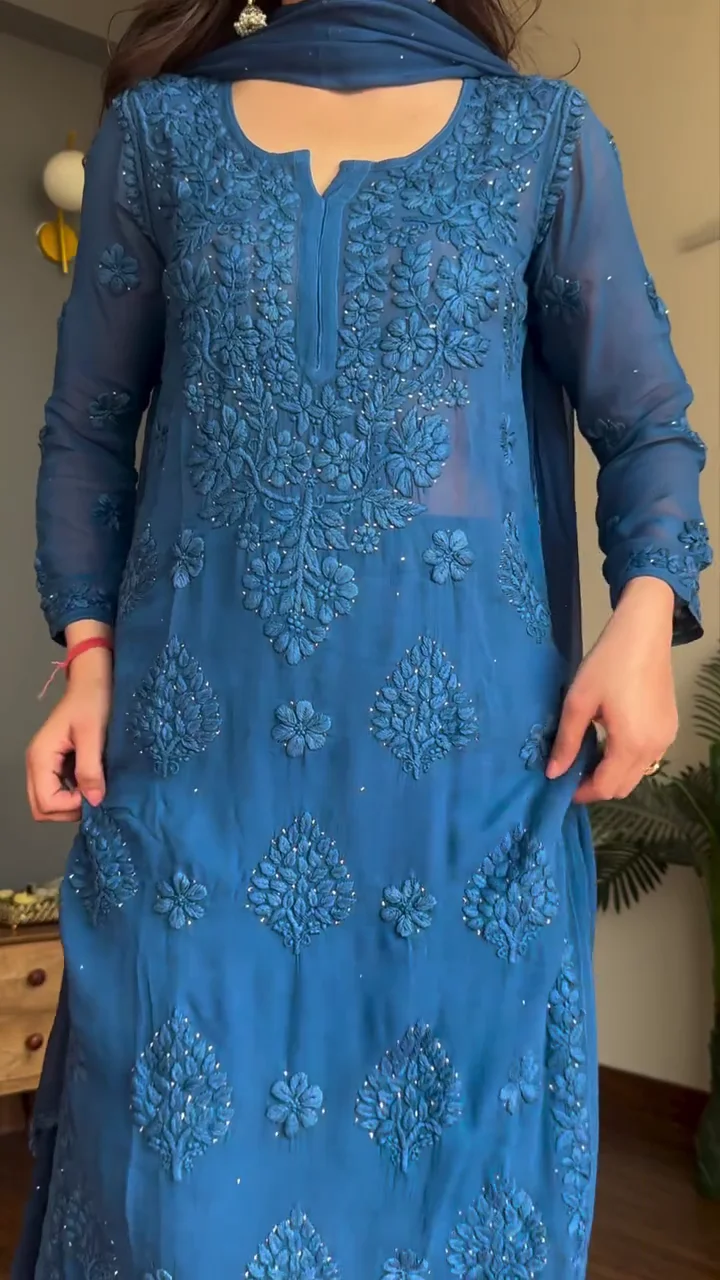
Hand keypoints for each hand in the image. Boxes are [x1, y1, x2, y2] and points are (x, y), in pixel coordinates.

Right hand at [26, 647, 112, 821]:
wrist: (93, 680)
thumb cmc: (93, 702)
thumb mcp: (93, 735)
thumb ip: (90, 769)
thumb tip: (93, 801)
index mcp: (40, 757)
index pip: (45, 803)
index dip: (70, 806)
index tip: (95, 793)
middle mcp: (36, 764)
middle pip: (41, 808)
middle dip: (68, 810)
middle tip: (95, 795)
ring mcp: (45, 764)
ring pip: (49, 802)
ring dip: (71, 803)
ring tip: (95, 788)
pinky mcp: (56, 763)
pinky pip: (58, 790)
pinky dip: (74, 793)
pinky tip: (92, 781)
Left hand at [546, 578, 677, 802]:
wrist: (643, 633)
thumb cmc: (607, 665)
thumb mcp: (578, 702)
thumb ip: (566, 741)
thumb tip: (553, 774)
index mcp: (631, 744)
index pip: (605, 787)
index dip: (582, 793)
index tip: (561, 787)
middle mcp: (654, 748)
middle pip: (624, 786)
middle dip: (597, 786)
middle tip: (571, 771)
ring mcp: (666, 738)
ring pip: (637, 774)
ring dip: (613, 774)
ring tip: (587, 756)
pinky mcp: (670, 726)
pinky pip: (648, 757)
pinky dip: (627, 760)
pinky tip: (609, 741)